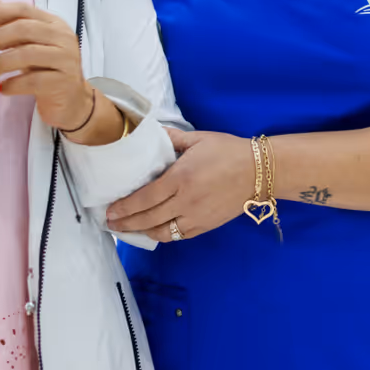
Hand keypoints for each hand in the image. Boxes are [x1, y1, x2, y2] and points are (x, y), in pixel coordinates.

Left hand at [0, 0, 93, 129]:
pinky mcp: (63, 82)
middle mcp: (62, 37)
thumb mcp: (28, 44)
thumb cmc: (46, 69)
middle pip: (23, 29)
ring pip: (27, 54)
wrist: (71, 102)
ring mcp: (66, 59)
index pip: (23, 9)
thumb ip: (10, 23)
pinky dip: (12, 84)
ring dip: (0, 62)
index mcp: (53, 23)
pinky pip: (32, 81)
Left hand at [106, 128, 254, 241]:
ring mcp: (196, 217)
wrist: (259, 172)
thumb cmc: (228, 151)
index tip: (110, 210)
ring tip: (128, 229)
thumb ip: (170, 138)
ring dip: (141, 232)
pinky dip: (163, 235)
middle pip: (148, 218)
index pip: (145, 198)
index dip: (125, 207)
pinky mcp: (206, 226)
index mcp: (181, 178)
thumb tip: (149, 134)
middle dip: (126, 223)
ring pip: (162, 232)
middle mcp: (186, 202)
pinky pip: (179, 236)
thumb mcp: (197, 138)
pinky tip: (154, 231)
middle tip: (110, 223)